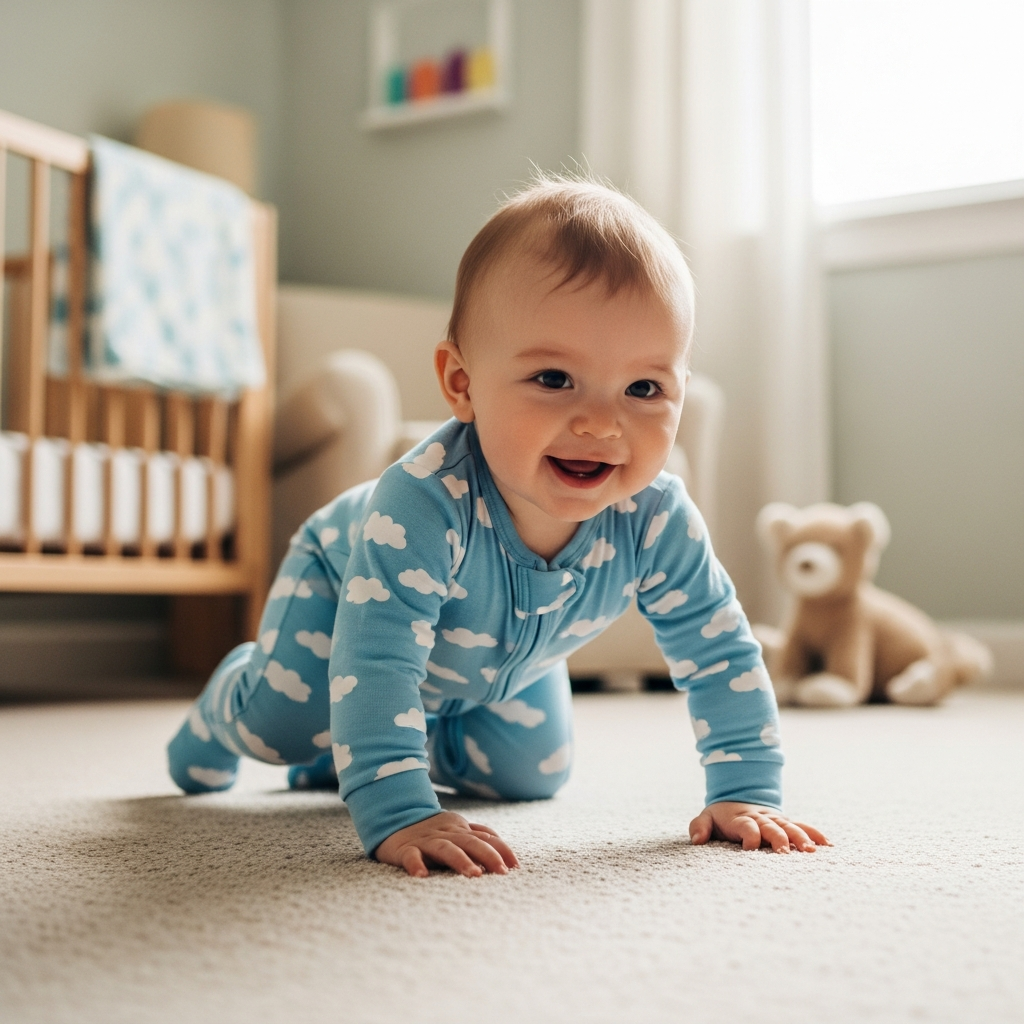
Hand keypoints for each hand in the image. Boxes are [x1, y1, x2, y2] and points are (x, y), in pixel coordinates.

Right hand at [375, 811, 519, 877]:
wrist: (392, 817)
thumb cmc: (431, 831)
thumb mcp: (456, 829)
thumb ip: (478, 836)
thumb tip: (504, 848)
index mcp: (460, 830)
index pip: (486, 838)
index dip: (502, 850)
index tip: (516, 866)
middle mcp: (447, 834)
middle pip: (471, 842)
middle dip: (489, 856)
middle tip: (502, 872)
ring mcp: (426, 841)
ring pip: (446, 849)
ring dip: (461, 860)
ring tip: (474, 875)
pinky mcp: (405, 849)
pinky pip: (411, 856)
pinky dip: (416, 864)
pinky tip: (422, 876)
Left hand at [689, 801, 830, 852]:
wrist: (737, 798)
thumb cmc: (721, 817)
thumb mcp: (705, 818)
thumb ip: (699, 827)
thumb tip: (697, 840)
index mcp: (740, 818)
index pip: (746, 827)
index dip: (749, 836)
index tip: (751, 849)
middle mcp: (761, 818)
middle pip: (772, 827)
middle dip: (778, 839)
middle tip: (785, 853)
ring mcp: (776, 820)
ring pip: (790, 827)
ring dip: (801, 838)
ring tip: (811, 851)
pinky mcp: (786, 822)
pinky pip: (803, 826)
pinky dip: (814, 834)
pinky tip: (827, 845)